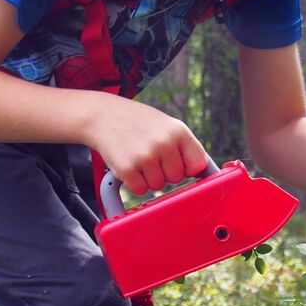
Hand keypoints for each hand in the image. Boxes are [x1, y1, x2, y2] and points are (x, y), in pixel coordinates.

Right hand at [88, 97, 209, 195]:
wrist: (103, 116)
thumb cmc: (138, 123)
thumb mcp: (166, 126)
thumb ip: (184, 147)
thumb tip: (202, 172)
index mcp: (178, 131)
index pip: (198, 164)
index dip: (188, 168)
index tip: (179, 165)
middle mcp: (164, 143)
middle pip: (177, 178)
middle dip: (164, 172)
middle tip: (150, 155)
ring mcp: (146, 157)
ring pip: (158, 186)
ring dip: (148, 177)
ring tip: (138, 157)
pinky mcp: (128, 169)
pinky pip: (140, 190)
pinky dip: (133, 182)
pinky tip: (128, 164)